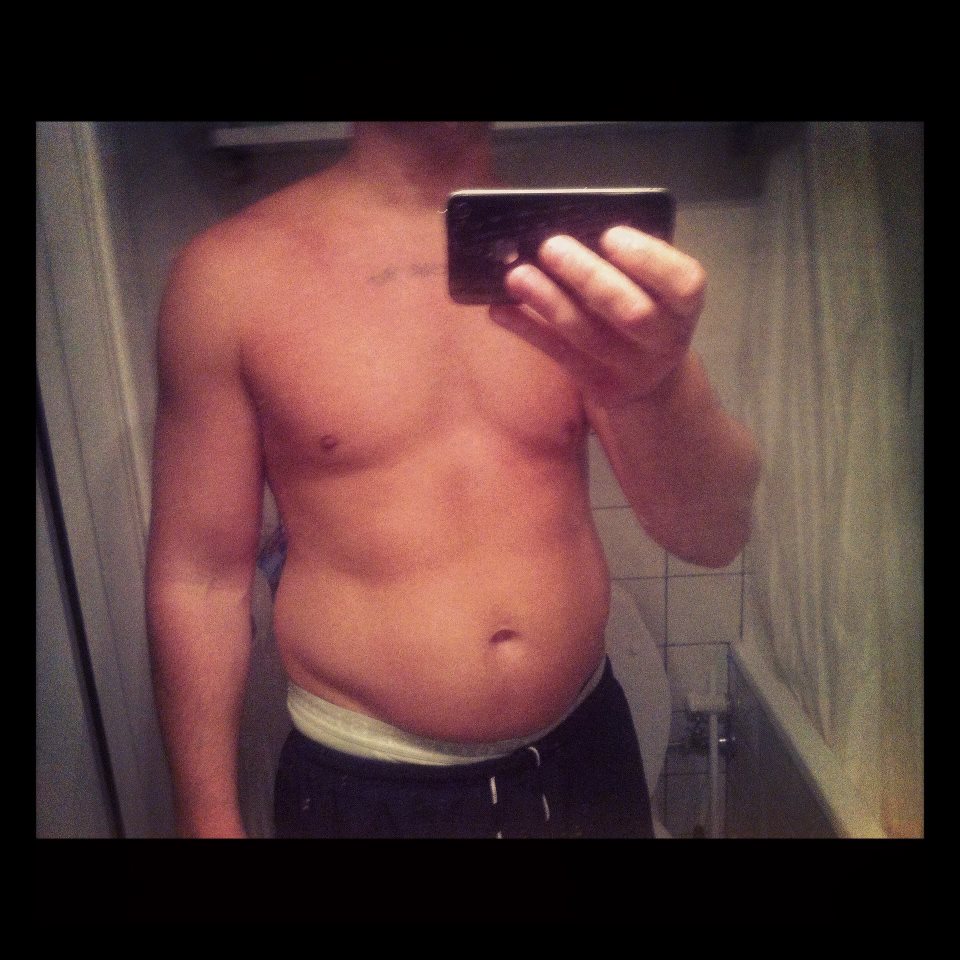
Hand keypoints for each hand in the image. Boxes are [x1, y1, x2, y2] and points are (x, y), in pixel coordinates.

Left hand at [490, 227, 706, 408]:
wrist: (650, 379)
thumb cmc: (644, 310)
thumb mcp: (653, 288)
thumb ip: (629, 263)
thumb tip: (570, 230)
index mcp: (685, 306)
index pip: (683, 283)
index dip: (646, 259)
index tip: (610, 234)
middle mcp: (665, 341)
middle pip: (630, 312)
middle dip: (588, 276)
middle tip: (551, 246)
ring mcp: (632, 370)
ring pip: (587, 335)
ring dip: (548, 301)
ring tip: (517, 275)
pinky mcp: (600, 387)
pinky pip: (558, 354)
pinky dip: (527, 329)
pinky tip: (501, 309)